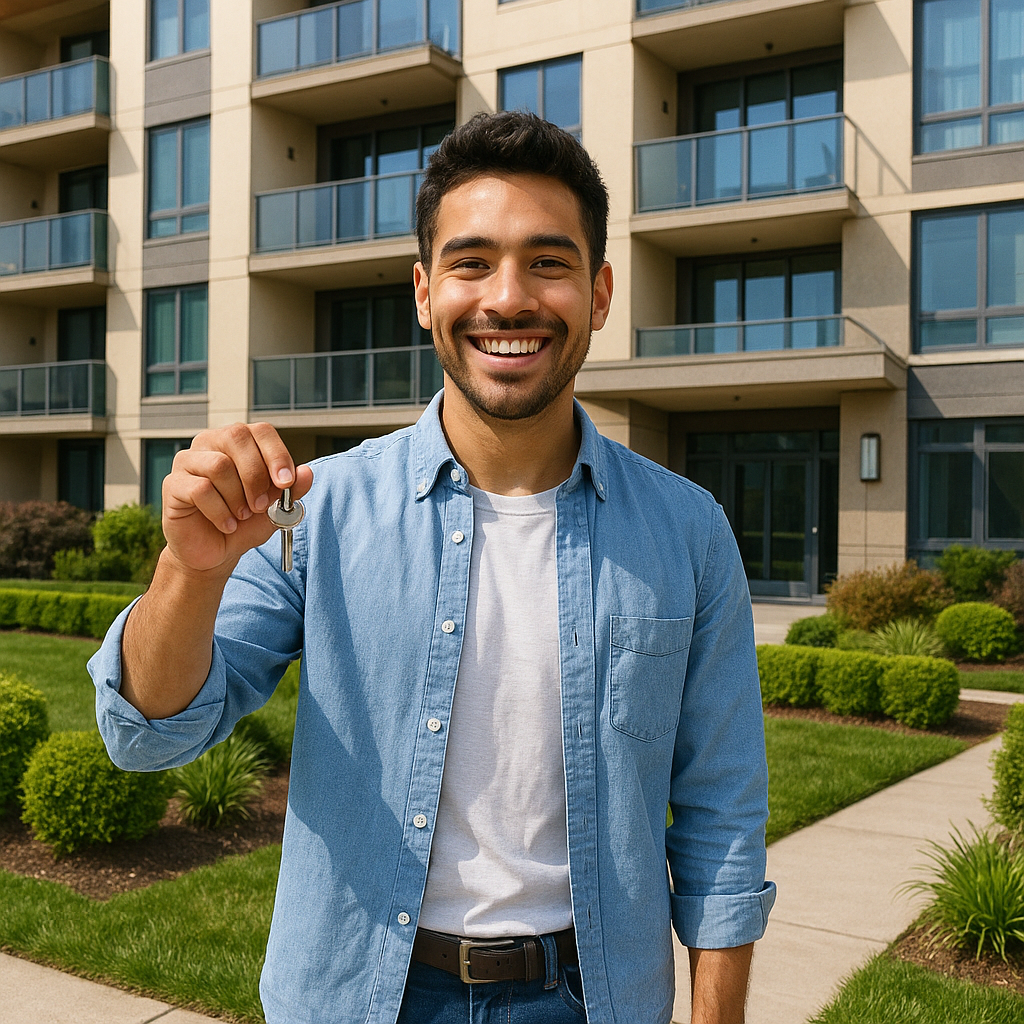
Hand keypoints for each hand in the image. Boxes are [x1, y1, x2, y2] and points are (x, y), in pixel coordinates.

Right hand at [160, 422, 313, 574]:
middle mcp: (211, 443)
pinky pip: (200, 489)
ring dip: (237, 497)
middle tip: (260, 506)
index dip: (276, 454)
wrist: (215, 552)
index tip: (286, 482)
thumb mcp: (275, 508)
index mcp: (238, 443)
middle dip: (256, 475)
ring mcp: (188, 461)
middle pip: (237, 438)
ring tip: (241, 516)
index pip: (260, 431)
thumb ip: (292, 490)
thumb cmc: (244, 524)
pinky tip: (226, 525)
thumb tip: (307, 472)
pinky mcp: (173, 484)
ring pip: (219, 465)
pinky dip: (220, 512)